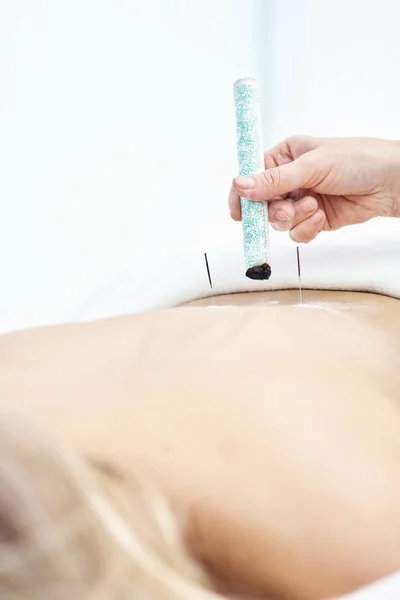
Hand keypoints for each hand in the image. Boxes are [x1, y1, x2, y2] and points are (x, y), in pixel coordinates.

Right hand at [229, 136, 399, 242]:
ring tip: (314, 207)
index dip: (243, 194)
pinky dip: (307, 228)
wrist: (390, 182)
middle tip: (286, 210)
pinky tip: (321, 217)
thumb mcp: (311, 166)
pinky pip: (297, 233)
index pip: (252, 176)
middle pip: (263, 204)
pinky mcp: (314, 219)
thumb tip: (240, 185)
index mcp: (286, 156)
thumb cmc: (357, 160)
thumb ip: (274, 180)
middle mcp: (291, 179)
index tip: (238, 211)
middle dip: (274, 210)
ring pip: (279, 222)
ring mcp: (302, 200)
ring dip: (295, 218)